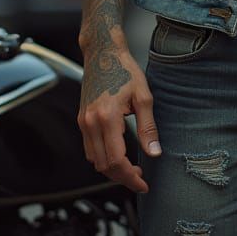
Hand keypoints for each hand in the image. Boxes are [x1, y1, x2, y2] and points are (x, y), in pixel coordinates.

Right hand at [78, 43, 159, 192]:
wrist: (103, 52)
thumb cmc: (124, 69)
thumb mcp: (143, 96)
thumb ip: (148, 127)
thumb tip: (154, 153)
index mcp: (107, 117)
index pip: (116, 160)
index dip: (130, 177)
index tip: (143, 183)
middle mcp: (90, 123)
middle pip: (103, 166)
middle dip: (122, 177)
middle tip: (140, 178)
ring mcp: (83, 122)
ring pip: (94, 160)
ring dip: (112, 169)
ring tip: (132, 168)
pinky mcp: (81, 120)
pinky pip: (89, 148)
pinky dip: (102, 158)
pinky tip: (118, 154)